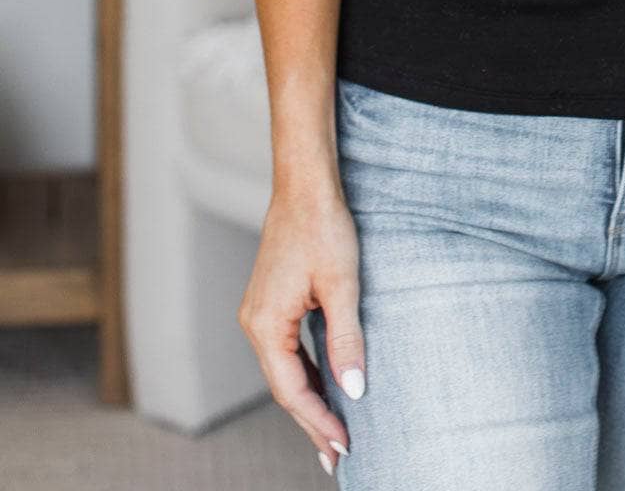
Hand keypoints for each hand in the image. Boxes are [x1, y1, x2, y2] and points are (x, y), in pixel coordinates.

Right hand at [238, 187, 364, 476]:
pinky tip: (324, 384)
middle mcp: (255, 323)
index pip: (292, 390)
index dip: (318, 421)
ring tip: (334, 429)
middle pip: (284, 386)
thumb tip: (353, 390)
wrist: (305, 185)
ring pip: (285, 369)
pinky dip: (305, 372)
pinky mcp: (271, 301)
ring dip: (308, 398)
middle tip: (337, 455)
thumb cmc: (323, 227)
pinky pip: (286, 349)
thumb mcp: (342, 285)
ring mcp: (260, 312)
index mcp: (266, 325)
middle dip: (312, 420)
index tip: (343, 446)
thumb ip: (346, 340)